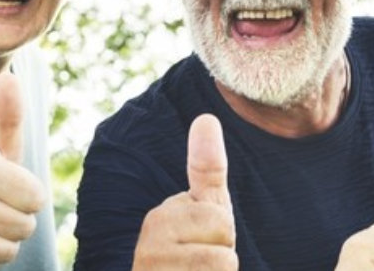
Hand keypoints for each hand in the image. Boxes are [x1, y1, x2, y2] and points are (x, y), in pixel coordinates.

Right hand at [133, 114, 237, 269]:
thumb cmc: (188, 259)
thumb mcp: (203, 213)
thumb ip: (207, 170)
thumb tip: (207, 117)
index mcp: (159, 220)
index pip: (222, 223)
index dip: (223, 240)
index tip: (200, 246)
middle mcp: (149, 248)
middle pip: (224, 252)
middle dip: (222, 264)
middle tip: (198, 270)